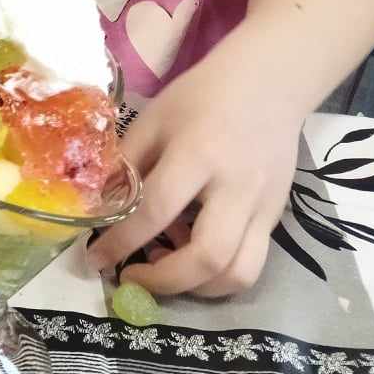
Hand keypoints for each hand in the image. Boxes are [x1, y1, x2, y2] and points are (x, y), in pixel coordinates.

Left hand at [86, 40, 304, 296]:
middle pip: (208, 258)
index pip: (156, 210)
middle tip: (132, 278)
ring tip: (164, 270)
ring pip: (239, 273)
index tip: (96, 259)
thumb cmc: (200, 97)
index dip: (121, 241)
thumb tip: (98, 207)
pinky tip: (192, 255)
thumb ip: (127, 163)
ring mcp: (263, 208)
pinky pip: (252, 263)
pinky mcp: (277, 219)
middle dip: (164, 282)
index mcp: (197, 155)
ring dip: (197, 288)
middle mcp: (235, 188)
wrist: (267, 85)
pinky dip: (218, 274)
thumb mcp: (153, 119)